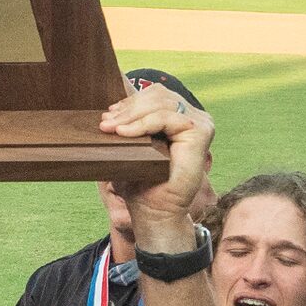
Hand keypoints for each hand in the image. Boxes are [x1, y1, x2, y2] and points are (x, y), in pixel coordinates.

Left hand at [103, 83, 214, 238]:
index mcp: (180, 118)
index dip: (131, 101)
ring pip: (160, 104)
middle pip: (158, 95)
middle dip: (128, 108)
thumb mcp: (132, 148)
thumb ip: (128, 126)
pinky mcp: (200, 132)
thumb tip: (107, 111)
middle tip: (105, 123)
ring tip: (110, 128)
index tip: (108, 115)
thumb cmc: (142, 183)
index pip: (156, 95)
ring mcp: (200, 123)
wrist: (155, 211)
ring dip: (131, 115)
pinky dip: (142, 124)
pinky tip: (124, 133)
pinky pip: (165, 118)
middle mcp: (194, 117)